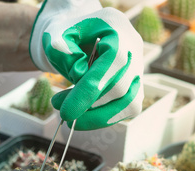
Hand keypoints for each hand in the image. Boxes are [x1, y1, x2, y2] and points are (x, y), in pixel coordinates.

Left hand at [29, 0, 143, 130]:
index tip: (66, 112)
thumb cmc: (68, 35)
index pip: (112, 63)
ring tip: (70, 115)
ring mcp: (138, 70)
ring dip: (97, 117)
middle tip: (60, 110)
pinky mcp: (135, 88)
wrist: (80, 35)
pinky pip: (126, 109)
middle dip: (89, 106)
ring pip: (129, 104)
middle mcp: (134, 50)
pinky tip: (83, 114)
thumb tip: (79, 78)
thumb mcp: (57, 36)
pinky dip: (103, 117)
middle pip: (121, 88)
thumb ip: (65, 53)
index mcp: (118, 30)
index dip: (89, 91)